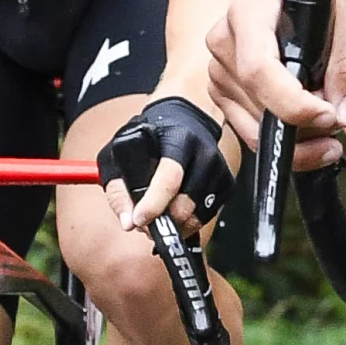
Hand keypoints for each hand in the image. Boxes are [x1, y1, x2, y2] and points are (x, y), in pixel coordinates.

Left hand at [100, 94, 237, 233]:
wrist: (185, 119)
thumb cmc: (150, 137)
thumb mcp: (122, 153)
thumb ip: (118, 189)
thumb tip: (128, 221)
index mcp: (178, 138)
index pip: (170, 175)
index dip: (154, 203)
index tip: (139, 220)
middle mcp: (203, 151)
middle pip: (186, 202)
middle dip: (163, 221)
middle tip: (145, 224)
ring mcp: (218, 168)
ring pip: (197, 214)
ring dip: (175, 224)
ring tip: (158, 216)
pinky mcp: (227, 182)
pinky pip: (208, 215)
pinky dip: (190, 221)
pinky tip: (176, 212)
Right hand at [205, 0, 345, 168]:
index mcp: (247, 15)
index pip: (259, 71)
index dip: (294, 104)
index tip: (331, 116)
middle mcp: (224, 43)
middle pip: (258, 105)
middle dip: (305, 126)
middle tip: (342, 118)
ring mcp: (220, 69)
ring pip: (253, 126)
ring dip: (297, 137)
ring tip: (330, 116)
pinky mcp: (225, 89)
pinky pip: (250, 129)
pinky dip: (283, 138)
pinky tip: (310, 122)